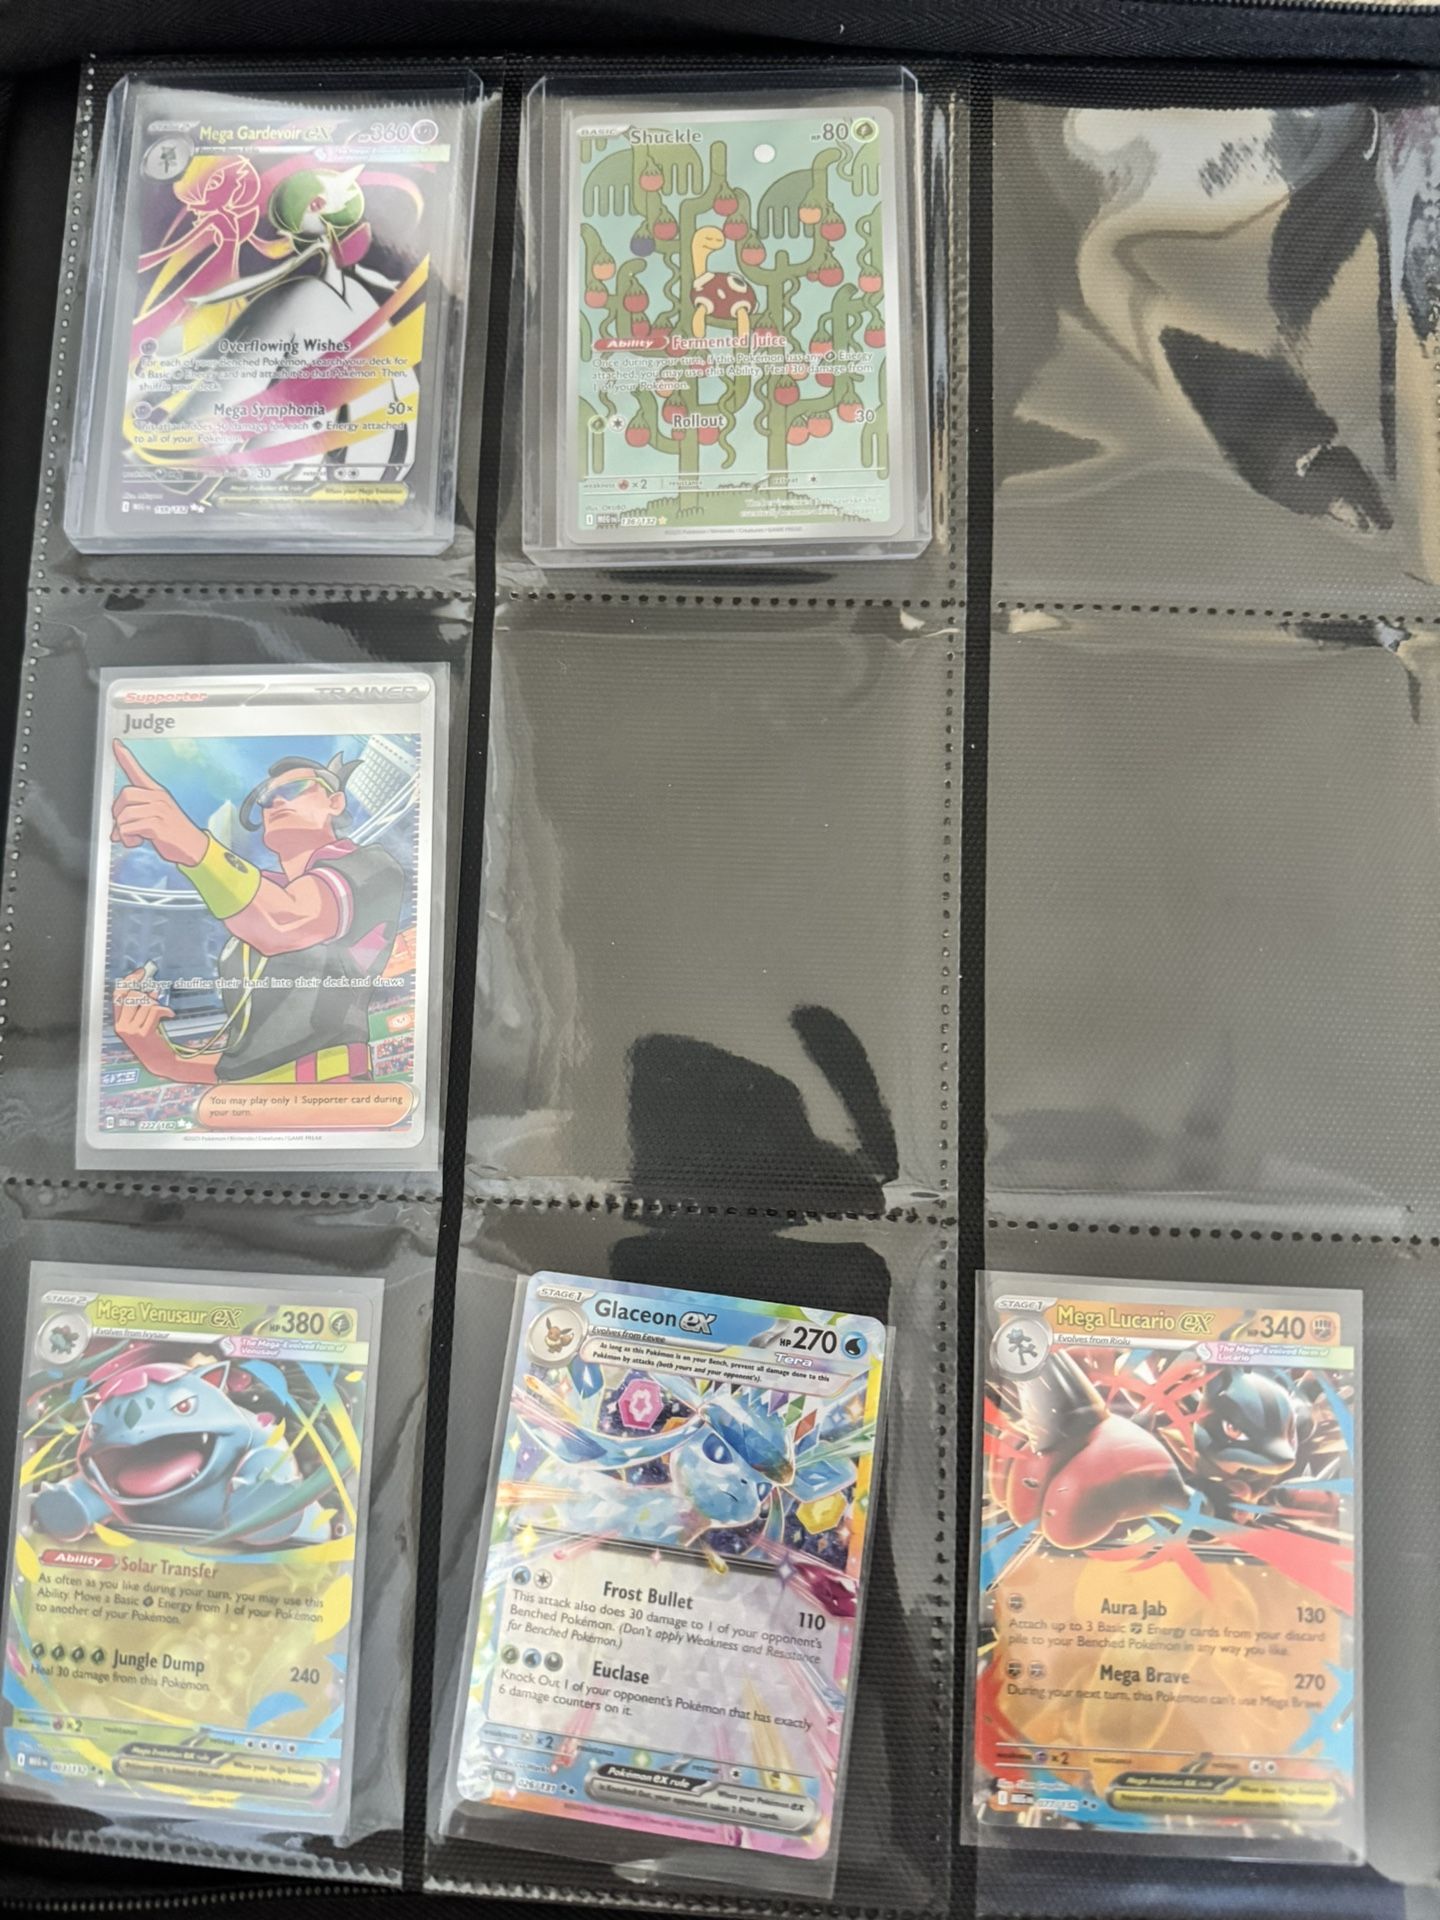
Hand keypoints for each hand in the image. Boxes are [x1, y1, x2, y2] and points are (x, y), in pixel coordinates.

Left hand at [111, 741, 207, 866]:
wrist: (195, 848)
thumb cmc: (175, 833)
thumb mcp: (158, 817)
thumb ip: (136, 817)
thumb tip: (114, 830)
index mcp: (157, 793)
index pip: (138, 772)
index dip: (125, 757)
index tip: (115, 744)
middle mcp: (158, 798)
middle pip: (124, 794)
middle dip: (117, 813)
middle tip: (123, 826)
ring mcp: (159, 810)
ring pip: (124, 815)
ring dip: (122, 830)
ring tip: (133, 837)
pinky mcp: (157, 825)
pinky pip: (128, 828)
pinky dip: (127, 839)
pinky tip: (138, 842)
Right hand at [112, 966, 176, 1074]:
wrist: (159, 1061)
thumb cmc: (152, 1041)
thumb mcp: (142, 1023)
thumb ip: (142, 1007)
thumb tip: (151, 988)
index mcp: (118, 1022)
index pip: (117, 996)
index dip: (128, 981)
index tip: (140, 973)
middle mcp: (121, 1026)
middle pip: (131, 996)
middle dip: (145, 992)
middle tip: (156, 992)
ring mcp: (131, 1030)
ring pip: (145, 1003)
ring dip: (157, 1003)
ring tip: (163, 1010)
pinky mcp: (143, 1033)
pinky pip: (154, 1011)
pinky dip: (165, 1010)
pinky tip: (170, 1015)